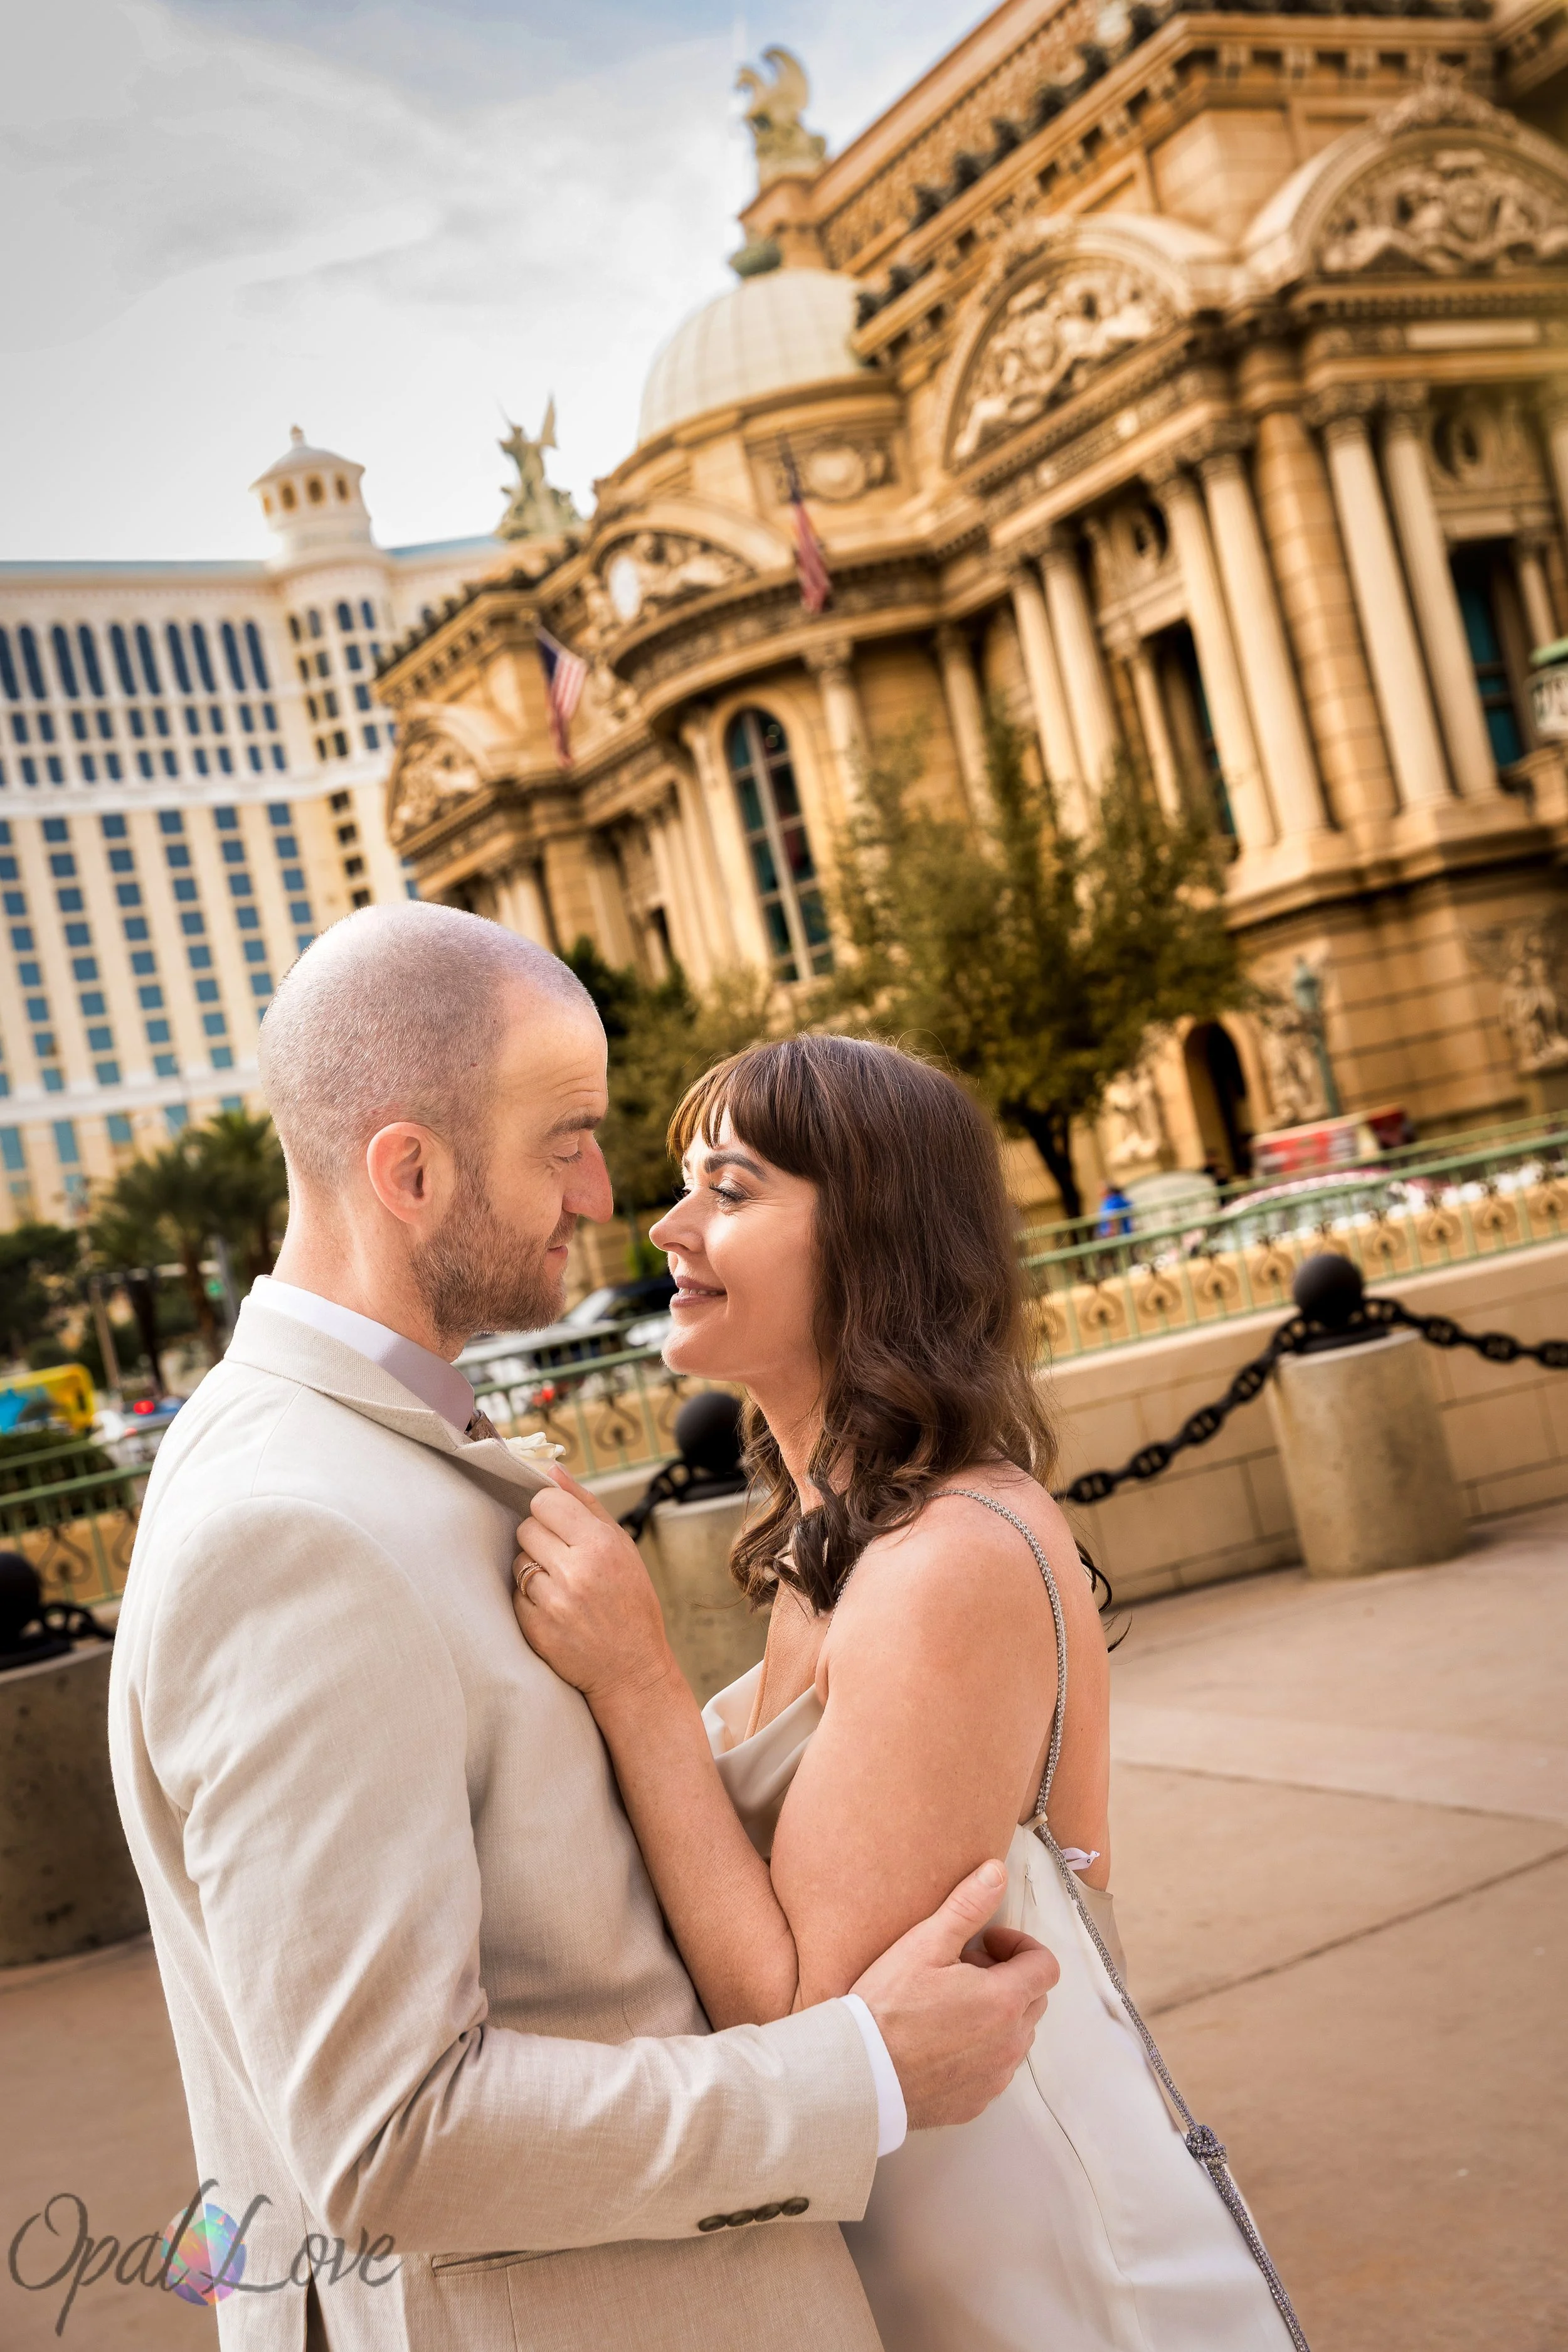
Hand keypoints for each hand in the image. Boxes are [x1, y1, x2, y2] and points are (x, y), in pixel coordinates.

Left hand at [513, 1469, 676, 1707]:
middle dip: (540, 1538)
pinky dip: (530, 1597)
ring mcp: (552, 1602)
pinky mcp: (534, 1628)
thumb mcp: (622, 1547)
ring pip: (518, 1560)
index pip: (545, 1502)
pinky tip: (554, 1608)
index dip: (549, 1510)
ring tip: (561, 1584)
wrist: (631, 1669)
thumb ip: (586, 1505)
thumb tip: (552, 1469)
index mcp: (600, 1545)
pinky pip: (515, 1593)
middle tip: (562, 1556)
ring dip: (533, 1567)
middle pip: (527, 1528)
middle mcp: (575, 1571)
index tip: (559, 1522)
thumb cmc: (630, 1603)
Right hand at [850, 1861, 1059, 2131]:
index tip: (985, 1943)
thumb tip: (996, 1872)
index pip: (1045, 1965)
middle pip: (1033, 1999)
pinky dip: (980, 2049)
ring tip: (949, 2003)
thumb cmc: (888, 2006)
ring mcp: (995, 2076)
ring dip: (995, 2013)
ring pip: (1015, 2035)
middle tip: (962, 1968)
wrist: (858, 2074)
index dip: (1019, 1945)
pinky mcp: (977, 2102)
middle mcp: (1010, 2043)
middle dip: (1006, 1976)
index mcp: (1004, 2000)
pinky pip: (994, 2068)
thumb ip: (967, 1906)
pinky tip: (940, 2039)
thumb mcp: (924, 1944)